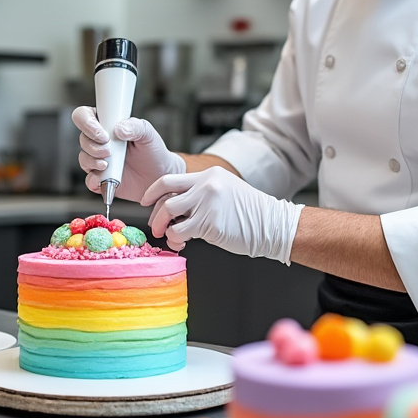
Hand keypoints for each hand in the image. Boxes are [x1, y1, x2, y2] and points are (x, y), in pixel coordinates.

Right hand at [72, 107, 185, 201]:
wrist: (159, 175)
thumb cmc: (152, 151)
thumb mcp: (148, 133)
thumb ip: (135, 126)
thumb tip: (119, 129)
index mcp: (107, 125)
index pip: (84, 116)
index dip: (87, 123)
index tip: (102, 134)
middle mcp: (99, 141)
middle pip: (82, 138)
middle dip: (93, 146)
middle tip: (109, 151)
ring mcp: (98, 160)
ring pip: (83, 158)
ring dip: (93, 161)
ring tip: (108, 165)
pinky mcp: (100, 178)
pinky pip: (89, 180)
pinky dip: (94, 180)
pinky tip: (104, 179)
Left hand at [141, 167, 303, 262]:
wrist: (273, 225)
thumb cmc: (251, 214)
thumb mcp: (225, 192)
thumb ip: (200, 195)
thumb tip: (176, 210)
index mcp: (209, 175)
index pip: (169, 179)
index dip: (152, 192)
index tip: (145, 201)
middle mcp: (206, 186)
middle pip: (165, 197)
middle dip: (155, 215)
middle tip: (156, 226)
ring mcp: (207, 204)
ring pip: (169, 213)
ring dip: (163, 227)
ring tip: (169, 235)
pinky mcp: (209, 223)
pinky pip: (180, 231)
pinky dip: (176, 238)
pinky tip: (182, 242)